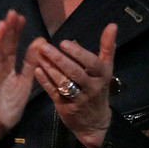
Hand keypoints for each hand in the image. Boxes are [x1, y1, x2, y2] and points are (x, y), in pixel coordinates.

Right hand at [0, 10, 33, 147]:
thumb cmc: (8, 107)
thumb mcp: (24, 84)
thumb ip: (31, 65)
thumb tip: (40, 42)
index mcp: (6, 69)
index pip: (11, 47)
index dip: (16, 33)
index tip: (21, 17)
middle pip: (2, 47)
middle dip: (7, 30)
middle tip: (13, 13)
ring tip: (3, 24)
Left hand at [30, 23, 116, 147]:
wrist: (95, 122)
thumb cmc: (98, 88)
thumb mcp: (106, 69)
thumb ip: (107, 47)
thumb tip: (112, 25)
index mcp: (102, 75)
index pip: (92, 63)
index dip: (78, 54)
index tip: (63, 43)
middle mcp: (92, 87)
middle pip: (75, 73)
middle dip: (59, 59)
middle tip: (44, 47)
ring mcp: (79, 98)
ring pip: (64, 83)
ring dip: (50, 69)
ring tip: (38, 55)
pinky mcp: (66, 106)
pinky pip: (54, 92)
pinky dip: (45, 82)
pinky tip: (36, 70)